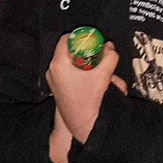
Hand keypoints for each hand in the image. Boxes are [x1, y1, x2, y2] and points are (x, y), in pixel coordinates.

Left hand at [45, 33, 121, 148]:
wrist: (83, 125)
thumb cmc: (90, 101)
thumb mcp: (103, 75)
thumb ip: (109, 57)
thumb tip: (110, 47)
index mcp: (59, 64)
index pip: (66, 39)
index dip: (80, 37)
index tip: (92, 40)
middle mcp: (52, 71)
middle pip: (69, 52)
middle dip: (87, 52)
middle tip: (99, 55)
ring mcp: (54, 81)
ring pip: (72, 64)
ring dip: (87, 64)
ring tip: (101, 71)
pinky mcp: (58, 89)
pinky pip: (70, 74)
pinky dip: (83, 74)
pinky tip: (96, 81)